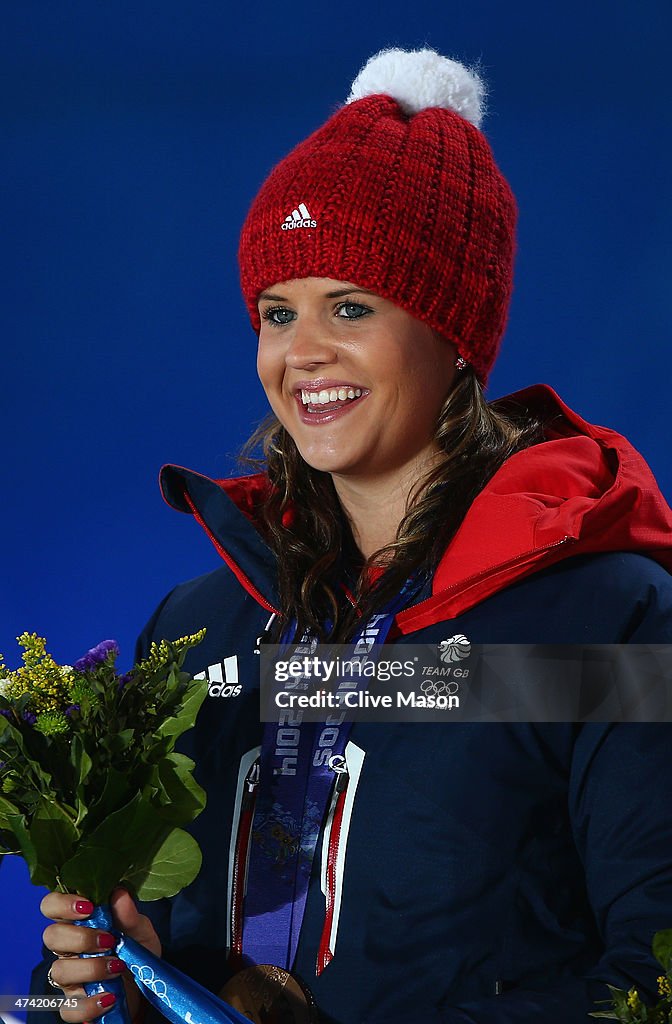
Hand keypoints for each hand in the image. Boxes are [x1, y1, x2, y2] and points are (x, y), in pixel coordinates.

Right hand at [41, 887, 161, 1021]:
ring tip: (117, 966)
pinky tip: (110, 997)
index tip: (88, 907)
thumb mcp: (139, 930)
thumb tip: (119, 894)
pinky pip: (69, 1009)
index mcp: (78, 922)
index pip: (52, 906)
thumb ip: (128, 915)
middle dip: (80, 937)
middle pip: (51, 936)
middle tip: (108, 940)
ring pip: (59, 971)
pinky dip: (89, 1004)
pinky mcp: (76, 1004)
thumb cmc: (135, 950)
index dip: (62, 904)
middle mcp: (68, 948)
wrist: (146, 985)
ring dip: (90, 968)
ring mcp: (69, 977)